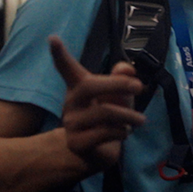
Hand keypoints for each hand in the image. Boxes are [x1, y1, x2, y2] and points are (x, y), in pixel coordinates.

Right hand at [50, 35, 145, 173]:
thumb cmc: (107, 116)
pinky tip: (125, 132)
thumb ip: (122, 79)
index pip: (67, 68)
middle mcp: (71, 102)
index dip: (59, 54)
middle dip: (117, 84)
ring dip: (128, 115)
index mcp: (79, 86)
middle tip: (139, 87)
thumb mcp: (118, 95)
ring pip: (103, 112)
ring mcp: (72, 123)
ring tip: (140, 120)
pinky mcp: (77, 143)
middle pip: (89, 86)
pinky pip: (104, 133)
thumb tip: (128, 71)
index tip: (52, 38)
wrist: (95, 154)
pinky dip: (121, 131)